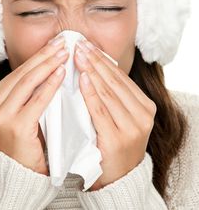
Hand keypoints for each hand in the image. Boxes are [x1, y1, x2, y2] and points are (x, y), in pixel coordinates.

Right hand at [0, 35, 68, 174]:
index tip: (53, 43)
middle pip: (23, 73)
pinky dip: (50, 85)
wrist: (19, 172)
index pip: (18, 72)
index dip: (37, 56)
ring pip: (28, 82)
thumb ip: (27, 91)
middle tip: (62, 42)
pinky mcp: (16, 127)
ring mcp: (1, 116)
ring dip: (48, 65)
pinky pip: (37, 100)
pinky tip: (61, 73)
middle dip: (44, 55)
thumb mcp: (19, 111)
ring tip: (64, 53)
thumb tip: (49, 63)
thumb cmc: (24, 139)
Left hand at [74, 40, 156, 190]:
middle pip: (114, 81)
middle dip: (95, 60)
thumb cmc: (116, 142)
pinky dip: (91, 92)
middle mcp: (143, 115)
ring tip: (78, 55)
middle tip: (80, 44)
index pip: (120, 77)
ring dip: (91, 70)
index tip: (88, 45)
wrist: (119, 179)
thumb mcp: (122, 116)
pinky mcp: (117, 139)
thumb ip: (113, 95)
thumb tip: (95, 66)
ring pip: (108, 92)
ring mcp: (132, 128)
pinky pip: (100, 110)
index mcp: (145, 106)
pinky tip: (83, 78)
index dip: (103, 59)